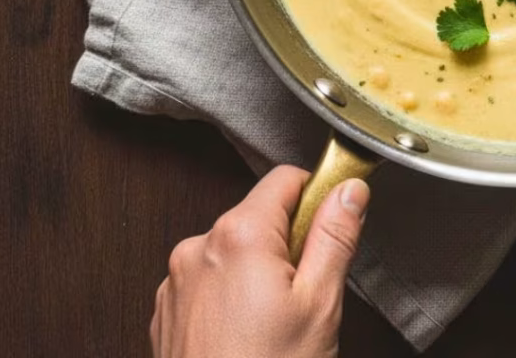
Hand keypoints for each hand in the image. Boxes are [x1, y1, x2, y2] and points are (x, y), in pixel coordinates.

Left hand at [150, 166, 369, 357]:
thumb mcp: (320, 304)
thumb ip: (335, 235)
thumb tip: (349, 189)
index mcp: (237, 236)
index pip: (286, 179)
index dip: (317, 198)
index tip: (332, 225)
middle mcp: (197, 249)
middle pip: (259, 216)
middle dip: (288, 243)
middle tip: (306, 294)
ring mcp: (176, 284)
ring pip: (234, 251)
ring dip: (258, 271)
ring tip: (275, 325)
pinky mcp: (166, 314)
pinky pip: (209, 282)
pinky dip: (231, 296)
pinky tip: (247, 336)